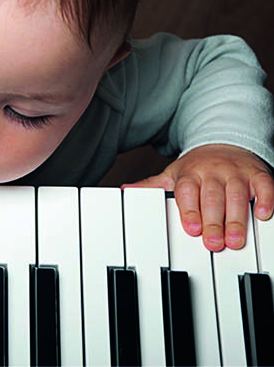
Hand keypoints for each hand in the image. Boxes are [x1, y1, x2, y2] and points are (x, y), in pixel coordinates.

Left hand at [123, 144, 273, 250]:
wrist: (224, 142)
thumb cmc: (198, 167)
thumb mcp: (173, 174)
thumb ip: (152, 186)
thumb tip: (126, 191)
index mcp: (190, 174)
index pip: (188, 192)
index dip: (189, 210)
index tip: (191, 229)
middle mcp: (213, 172)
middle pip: (212, 197)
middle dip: (213, 221)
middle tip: (214, 243)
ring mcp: (236, 172)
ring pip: (237, 195)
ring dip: (237, 218)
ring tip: (235, 240)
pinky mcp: (258, 174)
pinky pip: (264, 186)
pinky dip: (265, 200)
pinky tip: (263, 215)